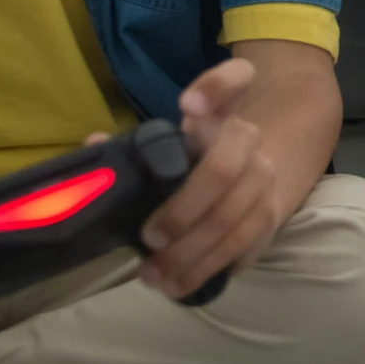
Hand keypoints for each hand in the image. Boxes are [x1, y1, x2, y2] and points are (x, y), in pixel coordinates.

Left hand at [133, 57, 286, 299]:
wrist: (247, 180)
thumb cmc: (192, 164)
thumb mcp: (167, 148)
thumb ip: (132, 148)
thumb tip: (94, 146)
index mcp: (218, 114)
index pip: (235, 79)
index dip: (217, 87)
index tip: (187, 105)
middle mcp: (248, 141)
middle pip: (222, 169)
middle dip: (183, 209)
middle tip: (149, 237)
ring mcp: (264, 179)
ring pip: (232, 218)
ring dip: (190, 253)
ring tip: (154, 276)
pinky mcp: (271, 217)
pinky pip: (243, 247)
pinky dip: (208, 269)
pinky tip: (180, 284)